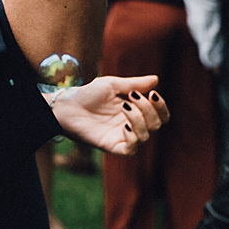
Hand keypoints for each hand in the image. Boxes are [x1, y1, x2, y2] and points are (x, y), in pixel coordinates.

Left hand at [49, 75, 167, 154]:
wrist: (66, 105)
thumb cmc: (88, 94)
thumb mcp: (112, 84)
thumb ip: (134, 84)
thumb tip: (156, 79)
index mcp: (135, 111)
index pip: (159, 115)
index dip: (161, 106)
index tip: (153, 93)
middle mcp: (132, 125)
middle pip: (156, 124)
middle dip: (148, 109)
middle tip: (132, 97)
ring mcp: (123, 136)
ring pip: (146, 136)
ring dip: (139, 119)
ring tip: (124, 106)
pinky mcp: (113, 146)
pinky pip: (132, 149)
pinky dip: (133, 137)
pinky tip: (124, 125)